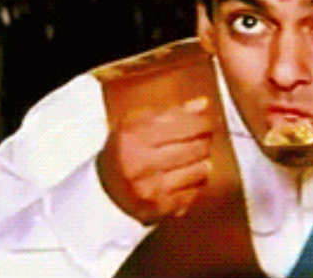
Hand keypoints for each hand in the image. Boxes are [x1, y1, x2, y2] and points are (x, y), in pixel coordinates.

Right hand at [97, 96, 214, 224]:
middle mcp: (140, 163)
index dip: (203, 122)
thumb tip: (203, 103)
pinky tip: (188, 175)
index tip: (207, 121)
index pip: (184, 125)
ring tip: (196, 156)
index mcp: (133, 137)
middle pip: (195, 147)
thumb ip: (172, 112)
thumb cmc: (125, 149)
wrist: (105, 188)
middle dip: (204, 141)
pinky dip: (197, 181)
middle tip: (203, 138)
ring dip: (203, 161)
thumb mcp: (139, 123)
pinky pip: (195, 191)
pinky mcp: (159, 208)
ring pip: (199, 170)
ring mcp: (150, 188)